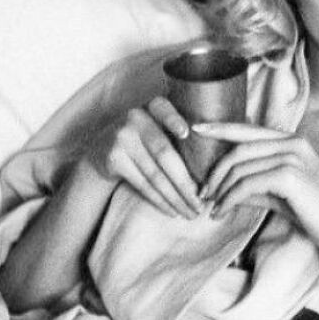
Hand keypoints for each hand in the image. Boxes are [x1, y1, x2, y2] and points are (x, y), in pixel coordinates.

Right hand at [85, 96, 202, 217]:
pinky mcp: (114, 158)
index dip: (173, 120)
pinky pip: (143, 184)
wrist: (102, 147)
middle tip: (202, 203)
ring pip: (155, 174)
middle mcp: (135, 118)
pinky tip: (173, 210)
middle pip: (165, 154)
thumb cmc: (146, 139)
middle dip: (186, 183)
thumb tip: (216, 163)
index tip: (186, 133)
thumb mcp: (159, 125)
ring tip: (191, 212)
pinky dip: (160, 200)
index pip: (163, 109)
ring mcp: (121, 138)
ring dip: (176, 197)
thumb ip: (181, 132)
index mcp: (152, 106)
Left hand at [194, 122, 318, 252]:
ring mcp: (292, 158)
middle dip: (216, 172)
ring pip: (240, 169)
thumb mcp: (280, 196)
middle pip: (239, 150)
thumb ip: (256, 186)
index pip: (248, 130)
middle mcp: (293, 143)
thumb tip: (226, 190)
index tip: (197, 130)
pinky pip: (247, 184)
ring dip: (220, 190)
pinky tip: (223, 211)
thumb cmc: (315, 213)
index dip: (221, 128)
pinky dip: (230, 198)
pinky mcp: (289, 177)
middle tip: (204, 193)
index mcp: (292, 141)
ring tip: (213, 207)